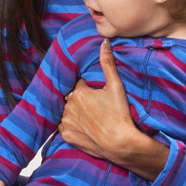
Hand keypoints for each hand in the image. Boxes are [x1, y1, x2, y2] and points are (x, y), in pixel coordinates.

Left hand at [59, 39, 132, 158]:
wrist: (120, 144)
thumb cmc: (120, 115)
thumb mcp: (116, 86)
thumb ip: (108, 63)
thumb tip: (104, 42)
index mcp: (79, 92)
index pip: (80, 84)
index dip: (90, 89)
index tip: (99, 96)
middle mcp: (69, 106)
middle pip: (73, 98)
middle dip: (82, 101)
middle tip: (97, 109)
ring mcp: (66, 122)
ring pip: (68, 112)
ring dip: (76, 113)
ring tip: (92, 119)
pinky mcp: (67, 136)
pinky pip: (65, 127)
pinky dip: (73, 126)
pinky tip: (86, 128)